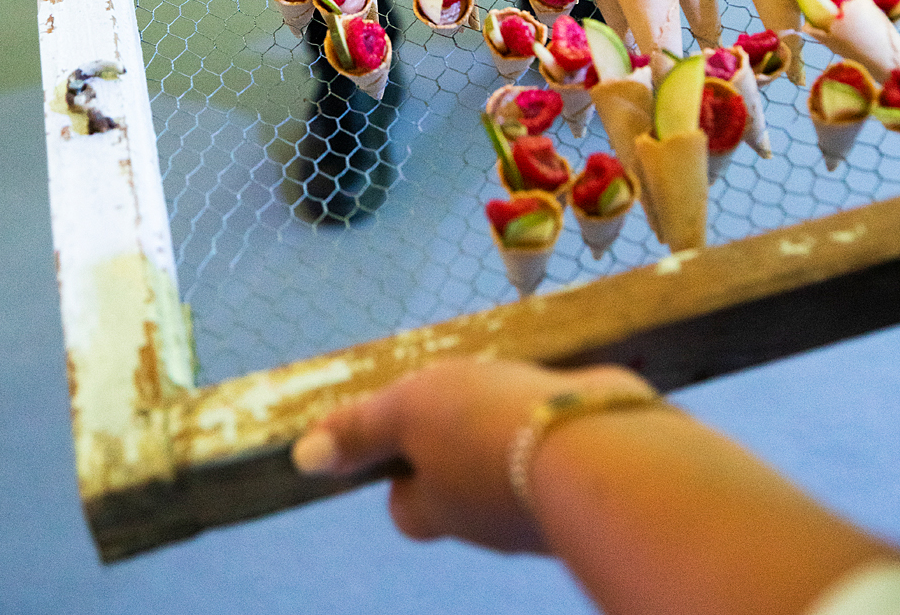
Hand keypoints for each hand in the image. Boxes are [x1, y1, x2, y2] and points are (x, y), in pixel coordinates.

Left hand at [291, 357, 644, 551]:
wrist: (597, 447)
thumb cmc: (488, 428)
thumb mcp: (410, 412)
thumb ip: (363, 430)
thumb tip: (302, 458)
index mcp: (441, 509)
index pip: (406, 506)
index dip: (399, 470)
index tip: (405, 430)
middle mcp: (491, 518)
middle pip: (460, 486)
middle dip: (458, 443)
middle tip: (464, 392)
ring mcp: (542, 503)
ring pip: (513, 466)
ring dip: (511, 427)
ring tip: (513, 382)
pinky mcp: (590, 478)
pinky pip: (561, 449)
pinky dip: (556, 422)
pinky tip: (563, 390)